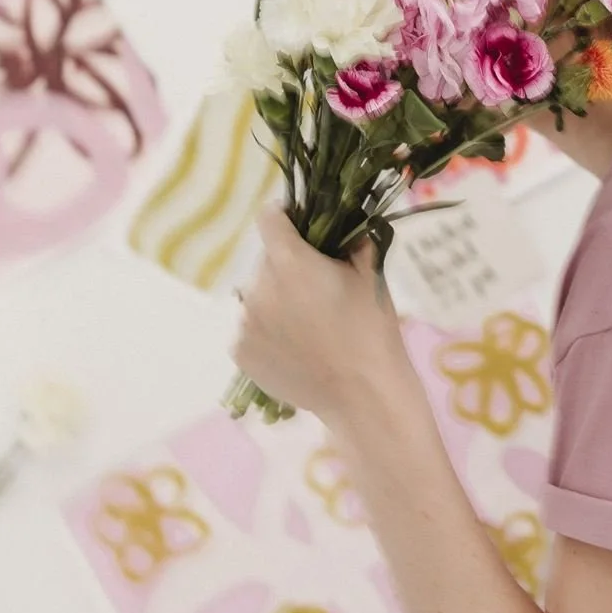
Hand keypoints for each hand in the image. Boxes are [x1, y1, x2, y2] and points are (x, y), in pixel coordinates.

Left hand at [232, 211, 416, 426]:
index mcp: (289, 261)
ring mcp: (245, 322)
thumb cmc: (371, 330)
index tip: (300, 229)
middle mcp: (258, 287)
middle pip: (266, 261)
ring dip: (276, 301)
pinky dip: (267, 332)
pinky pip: (251, 329)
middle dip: (287, 267)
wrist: (363, 394)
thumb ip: (353, 240)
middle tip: (316, 291)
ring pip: (257, 296)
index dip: (285, 217)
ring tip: (308, 326)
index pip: (269, 218)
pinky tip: (295, 348)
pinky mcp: (240, 351)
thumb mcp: (370, 275)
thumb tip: (347, 224)